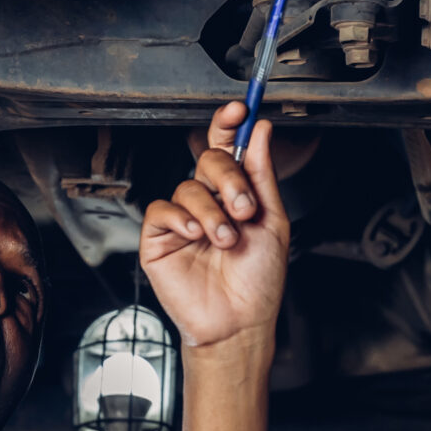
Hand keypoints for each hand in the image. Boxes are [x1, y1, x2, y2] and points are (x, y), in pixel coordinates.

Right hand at [141, 101, 289, 348]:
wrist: (239, 322)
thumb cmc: (257, 280)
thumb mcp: (271, 221)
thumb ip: (262, 175)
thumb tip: (259, 130)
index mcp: (234, 194)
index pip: (226, 147)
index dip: (228, 124)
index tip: (238, 108)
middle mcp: (207, 201)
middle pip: (207, 160)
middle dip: (228, 177)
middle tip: (244, 207)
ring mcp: (182, 219)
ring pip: (187, 186)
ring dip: (211, 212)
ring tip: (226, 240)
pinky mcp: (159, 238)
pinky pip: (162, 210)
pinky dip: (181, 219)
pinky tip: (196, 237)